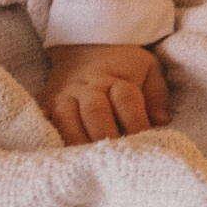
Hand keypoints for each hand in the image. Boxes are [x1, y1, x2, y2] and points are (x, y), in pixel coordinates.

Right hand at [40, 43, 171, 144]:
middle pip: (95, 111)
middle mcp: (88, 87)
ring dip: (78, 141)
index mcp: (116, 78)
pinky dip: (50, 138)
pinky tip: (60, 156)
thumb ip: (156, 95)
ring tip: (91, 162)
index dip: (136, 120)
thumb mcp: (149, 68)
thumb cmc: (124, 64)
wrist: (87, 45)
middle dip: (106, 135)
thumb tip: (161, 121)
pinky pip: (45, 123)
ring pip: (67, 120)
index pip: (126, 99)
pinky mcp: (45, 105)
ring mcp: (63, 96)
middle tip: (116, 156)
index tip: (143, 139)